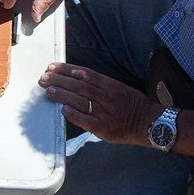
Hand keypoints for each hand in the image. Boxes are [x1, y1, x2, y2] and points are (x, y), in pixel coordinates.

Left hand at [38, 63, 159, 144]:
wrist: (149, 123)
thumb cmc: (133, 105)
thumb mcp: (119, 88)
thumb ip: (100, 86)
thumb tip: (77, 81)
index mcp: (109, 85)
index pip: (84, 74)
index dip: (67, 69)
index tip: (52, 67)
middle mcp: (106, 96)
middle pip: (79, 86)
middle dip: (59, 80)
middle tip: (43, 78)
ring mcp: (104, 112)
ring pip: (80, 101)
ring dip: (63, 95)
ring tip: (48, 91)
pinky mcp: (104, 127)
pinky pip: (87, 120)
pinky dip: (74, 115)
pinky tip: (63, 110)